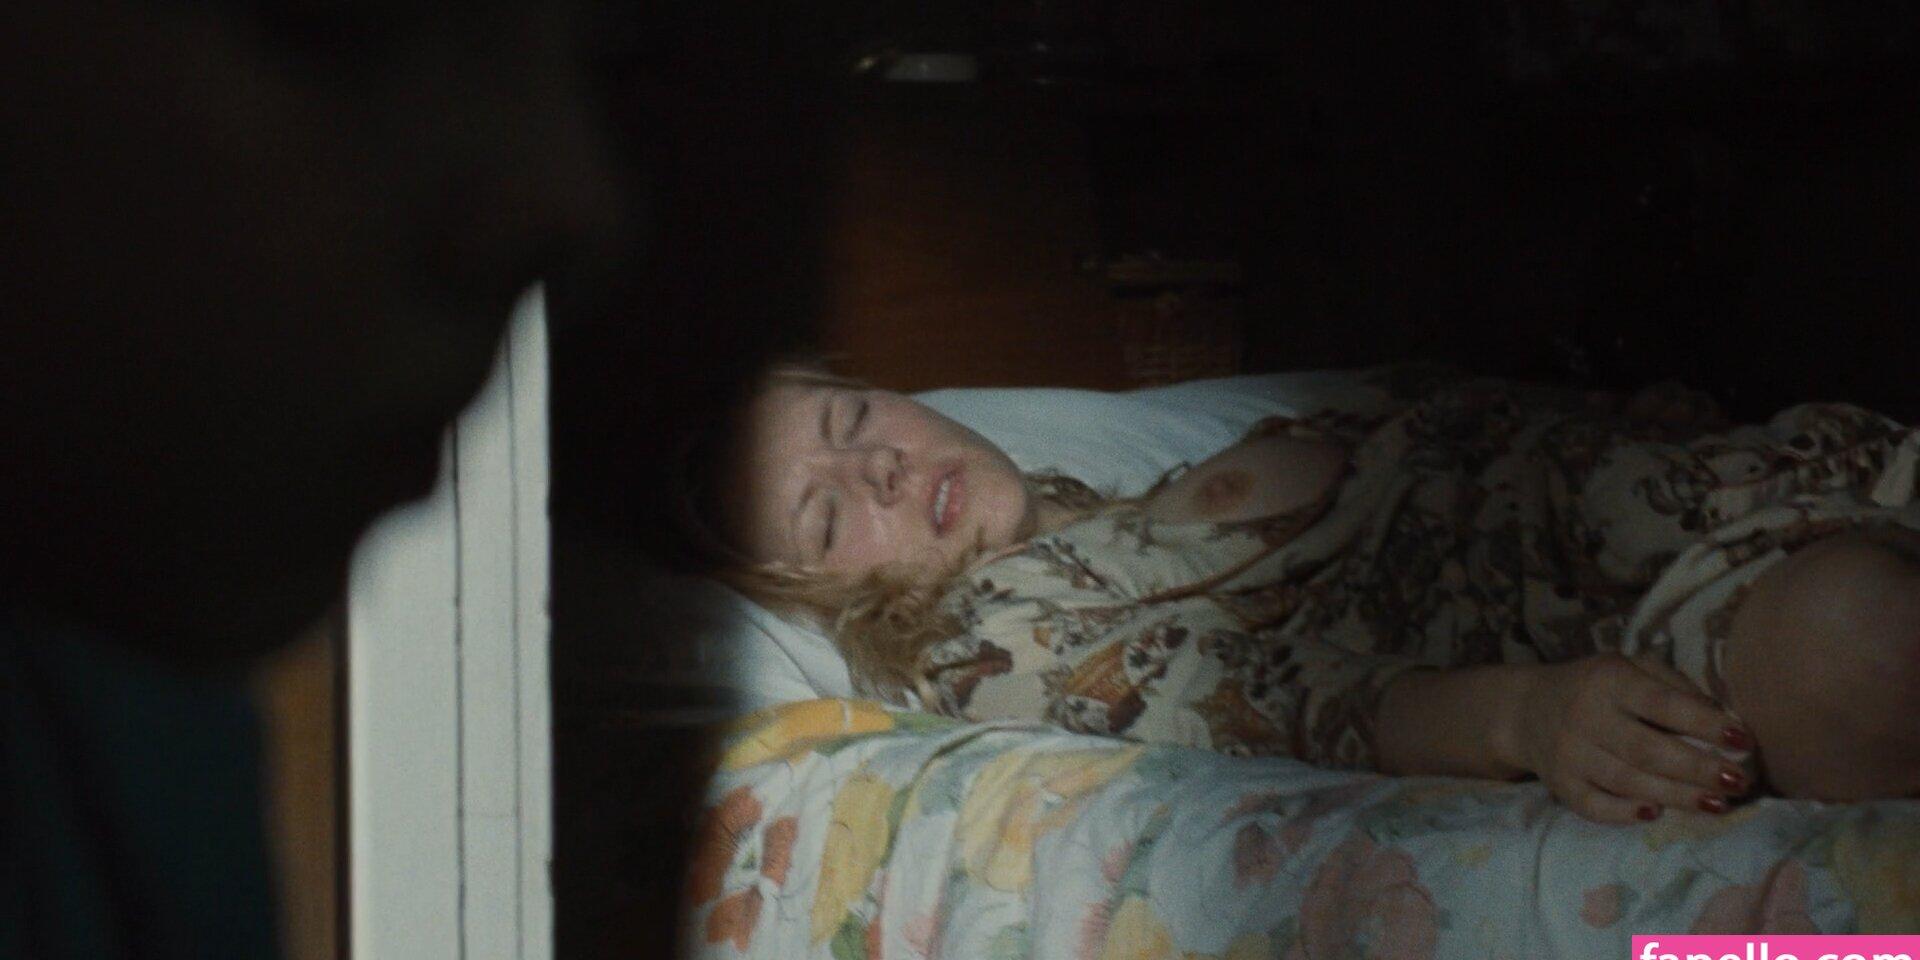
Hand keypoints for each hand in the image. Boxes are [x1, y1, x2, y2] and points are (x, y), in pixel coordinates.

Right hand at [1508, 654, 1751, 824]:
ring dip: (1678, 797)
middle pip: (1647, 750)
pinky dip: (1625, 814)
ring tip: (1718, 804)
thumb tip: (1723, 722)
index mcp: (1608, 680)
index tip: (1743, 740)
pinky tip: (1657, 814)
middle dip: (1698, 769)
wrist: (1526, 709)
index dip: (1704, 724)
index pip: (1662, 703)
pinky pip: (1595, 807)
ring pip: (1628, 782)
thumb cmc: (1597, 688)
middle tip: (1739, 781)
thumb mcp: (1630, 668)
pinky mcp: (1560, 785)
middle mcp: (1585, 716)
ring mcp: (1569, 754)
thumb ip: (1674, 687)